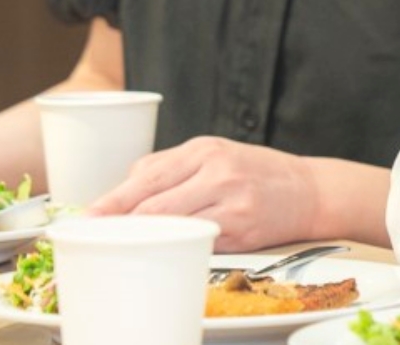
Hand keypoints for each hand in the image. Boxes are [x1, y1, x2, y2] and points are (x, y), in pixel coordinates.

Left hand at [86, 136, 322, 251]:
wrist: (311, 190)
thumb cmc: (257, 173)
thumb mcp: (217, 155)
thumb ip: (173, 169)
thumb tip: (125, 192)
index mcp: (205, 148)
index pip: (147, 175)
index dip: (113, 200)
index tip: (88, 216)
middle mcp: (218, 170)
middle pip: (152, 202)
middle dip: (118, 223)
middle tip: (94, 236)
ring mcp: (231, 200)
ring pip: (171, 224)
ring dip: (142, 238)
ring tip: (122, 245)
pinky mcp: (242, 227)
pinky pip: (198, 241)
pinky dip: (176, 246)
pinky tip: (163, 250)